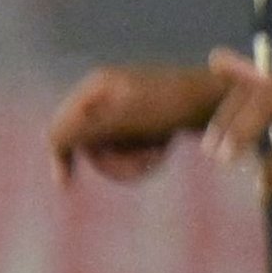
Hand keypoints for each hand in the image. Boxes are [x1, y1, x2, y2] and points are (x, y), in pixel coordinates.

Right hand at [46, 63, 230, 183]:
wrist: (221, 100)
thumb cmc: (174, 106)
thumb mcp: (127, 119)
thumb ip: (87, 128)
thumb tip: (50, 139)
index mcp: (96, 87)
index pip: (61, 126)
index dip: (60, 155)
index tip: (66, 185)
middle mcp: (105, 97)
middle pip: (86, 145)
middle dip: (114, 161)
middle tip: (144, 164)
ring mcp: (123, 111)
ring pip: (109, 153)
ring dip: (133, 162)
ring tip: (159, 156)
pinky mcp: (140, 124)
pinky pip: (128, 152)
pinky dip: (144, 157)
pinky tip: (164, 150)